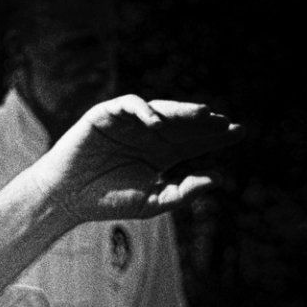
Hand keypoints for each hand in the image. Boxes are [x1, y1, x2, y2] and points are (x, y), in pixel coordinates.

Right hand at [42, 95, 243, 225]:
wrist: (67, 197)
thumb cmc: (107, 201)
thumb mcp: (152, 202)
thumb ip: (182, 192)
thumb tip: (216, 179)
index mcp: (161, 154)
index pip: (194, 140)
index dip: (216, 136)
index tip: (239, 132)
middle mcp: (148, 134)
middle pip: (183, 123)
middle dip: (205, 121)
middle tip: (226, 121)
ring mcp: (128, 122)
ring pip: (162, 110)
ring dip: (182, 111)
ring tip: (204, 114)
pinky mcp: (106, 115)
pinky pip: (130, 105)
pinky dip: (144, 110)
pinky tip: (157, 121)